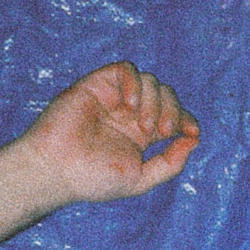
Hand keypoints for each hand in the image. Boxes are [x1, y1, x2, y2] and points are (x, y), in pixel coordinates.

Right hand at [16, 61, 200, 204]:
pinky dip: (135, 82)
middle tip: (162, 131)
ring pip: (150, 80)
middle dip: (173, 110)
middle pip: (166, 95)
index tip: (192, 132)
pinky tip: (129, 105)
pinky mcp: (95, 85)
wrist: (55, 171)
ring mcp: (113, 98)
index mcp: (141, 134)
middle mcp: (129, 113)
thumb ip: (170, 162)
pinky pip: (125, 69)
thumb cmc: (92, 180)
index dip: (188, 119)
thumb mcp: (141, 179)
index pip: (175, 116)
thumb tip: (194, 140)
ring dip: (155, 100)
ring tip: (142, 125)